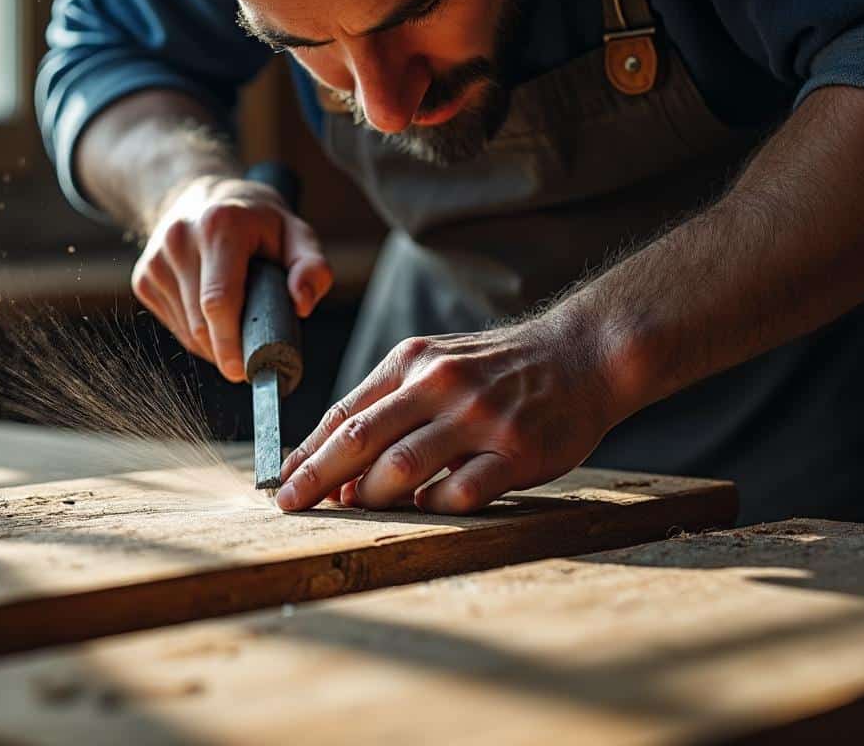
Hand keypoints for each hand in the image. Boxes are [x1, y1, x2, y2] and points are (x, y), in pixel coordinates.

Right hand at [131, 175, 332, 380]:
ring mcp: (156, 260)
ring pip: (187, 331)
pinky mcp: (143, 278)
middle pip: (200, 322)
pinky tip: (214, 316)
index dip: (230, 342)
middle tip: (253, 355)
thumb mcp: (296, 232)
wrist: (201, 197)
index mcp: (219, 226)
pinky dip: (198, 335)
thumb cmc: (255, 221)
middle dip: (228, 350)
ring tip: (238, 324)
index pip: (218, 300)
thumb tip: (301, 303)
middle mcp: (179, 239)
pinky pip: (175, 326)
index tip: (244, 370)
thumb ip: (310, 266)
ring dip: (214, 345)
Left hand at [276, 312, 618, 513]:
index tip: (280, 483)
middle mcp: (440, 385)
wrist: (583, 355)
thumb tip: (340, 474)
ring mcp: (479, 417)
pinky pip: (461, 493)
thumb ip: (390, 410)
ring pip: (402, 467)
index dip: (306, 452)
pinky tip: (428, 507)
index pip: (344, 412)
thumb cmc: (498, 369)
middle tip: (289, 505)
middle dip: (315, 477)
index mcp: (412, 361)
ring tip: (360, 508)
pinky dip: (434, 507)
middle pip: (359, 438)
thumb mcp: (437, 365)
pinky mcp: (517, 451)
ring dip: (372, 496)